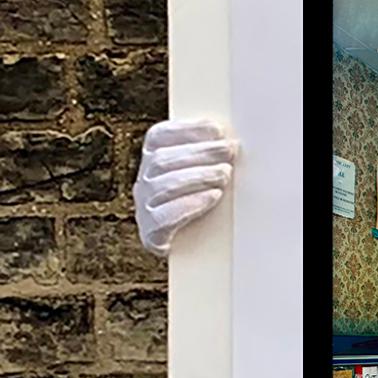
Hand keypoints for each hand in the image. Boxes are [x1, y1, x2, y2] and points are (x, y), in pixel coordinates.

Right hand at [134, 119, 237, 257]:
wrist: (195, 248)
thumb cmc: (204, 203)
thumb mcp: (206, 175)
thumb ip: (211, 156)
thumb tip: (232, 141)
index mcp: (152, 160)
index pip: (158, 137)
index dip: (185, 129)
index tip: (216, 129)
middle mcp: (144, 181)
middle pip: (162, 160)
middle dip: (200, 153)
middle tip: (229, 151)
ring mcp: (144, 208)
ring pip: (162, 186)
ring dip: (198, 176)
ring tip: (224, 175)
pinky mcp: (151, 234)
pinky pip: (164, 217)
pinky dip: (191, 204)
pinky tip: (213, 196)